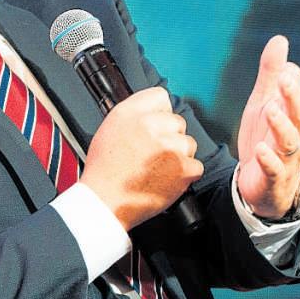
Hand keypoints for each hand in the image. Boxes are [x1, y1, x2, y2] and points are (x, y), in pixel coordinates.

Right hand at [78, 86, 204, 230]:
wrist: (104, 201)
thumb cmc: (104, 172)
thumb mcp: (110, 130)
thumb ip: (134, 115)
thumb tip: (156, 112)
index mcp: (130, 113)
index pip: (160, 97)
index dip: (159, 113)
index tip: (155, 126)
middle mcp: (151, 125)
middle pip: (177, 122)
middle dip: (169, 137)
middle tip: (152, 154)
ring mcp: (169, 146)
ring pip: (188, 143)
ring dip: (179, 156)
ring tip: (157, 169)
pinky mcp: (183, 168)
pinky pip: (195, 166)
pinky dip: (185, 175)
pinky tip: (165, 180)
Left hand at [234, 35, 299, 218]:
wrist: (264, 185)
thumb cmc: (267, 138)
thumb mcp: (265, 103)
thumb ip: (271, 74)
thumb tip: (280, 40)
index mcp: (294, 114)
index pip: (298, 94)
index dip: (292, 82)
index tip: (284, 68)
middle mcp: (295, 134)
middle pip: (298, 114)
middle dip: (292, 97)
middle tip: (282, 80)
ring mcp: (285, 157)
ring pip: (288, 141)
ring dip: (280, 125)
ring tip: (270, 110)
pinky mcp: (273, 177)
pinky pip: (273, 168)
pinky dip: (268, 159)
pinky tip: (259, 149)